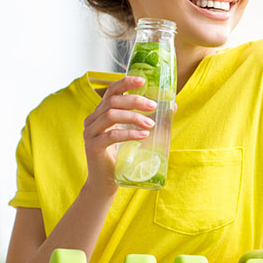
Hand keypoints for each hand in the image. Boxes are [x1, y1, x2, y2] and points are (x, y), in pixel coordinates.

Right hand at [82, 76, 156, 194]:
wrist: (105, 182)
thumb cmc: (121, 156)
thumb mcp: (133, 132)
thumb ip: (146, 118)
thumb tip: (172, 105)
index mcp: (101, 112)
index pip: (111, 91)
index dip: (126, 83)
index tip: (143, 80)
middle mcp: (92, 119)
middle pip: (113, 101)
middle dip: (135, 101)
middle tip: (154, 106)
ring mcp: (90, 133)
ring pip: (111, 115)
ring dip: (134, 117)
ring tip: (151, 124)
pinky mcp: (93, 147)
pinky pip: (111, 135)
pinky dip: (129, 133)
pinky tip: (143, 135)